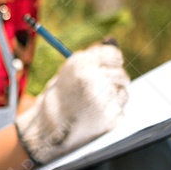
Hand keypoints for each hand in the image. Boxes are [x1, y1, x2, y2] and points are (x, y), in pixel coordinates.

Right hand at [15, 42, 129, 165]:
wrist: (47, 128)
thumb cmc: (58, 98)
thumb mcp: (67, 72)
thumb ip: (89, 59)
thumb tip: (111, 41)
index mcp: (80, 64)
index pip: (113, 55)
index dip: (114, 61)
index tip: (112, 65)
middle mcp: (92, 78)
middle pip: (121, 74)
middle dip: (115, 80)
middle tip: (103, 88)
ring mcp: (102, 99)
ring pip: (123, 91)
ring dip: (115, 95)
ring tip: (96, 103)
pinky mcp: (108, 116)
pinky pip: (121, 107)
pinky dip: (113, 110)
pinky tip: (97, 113)